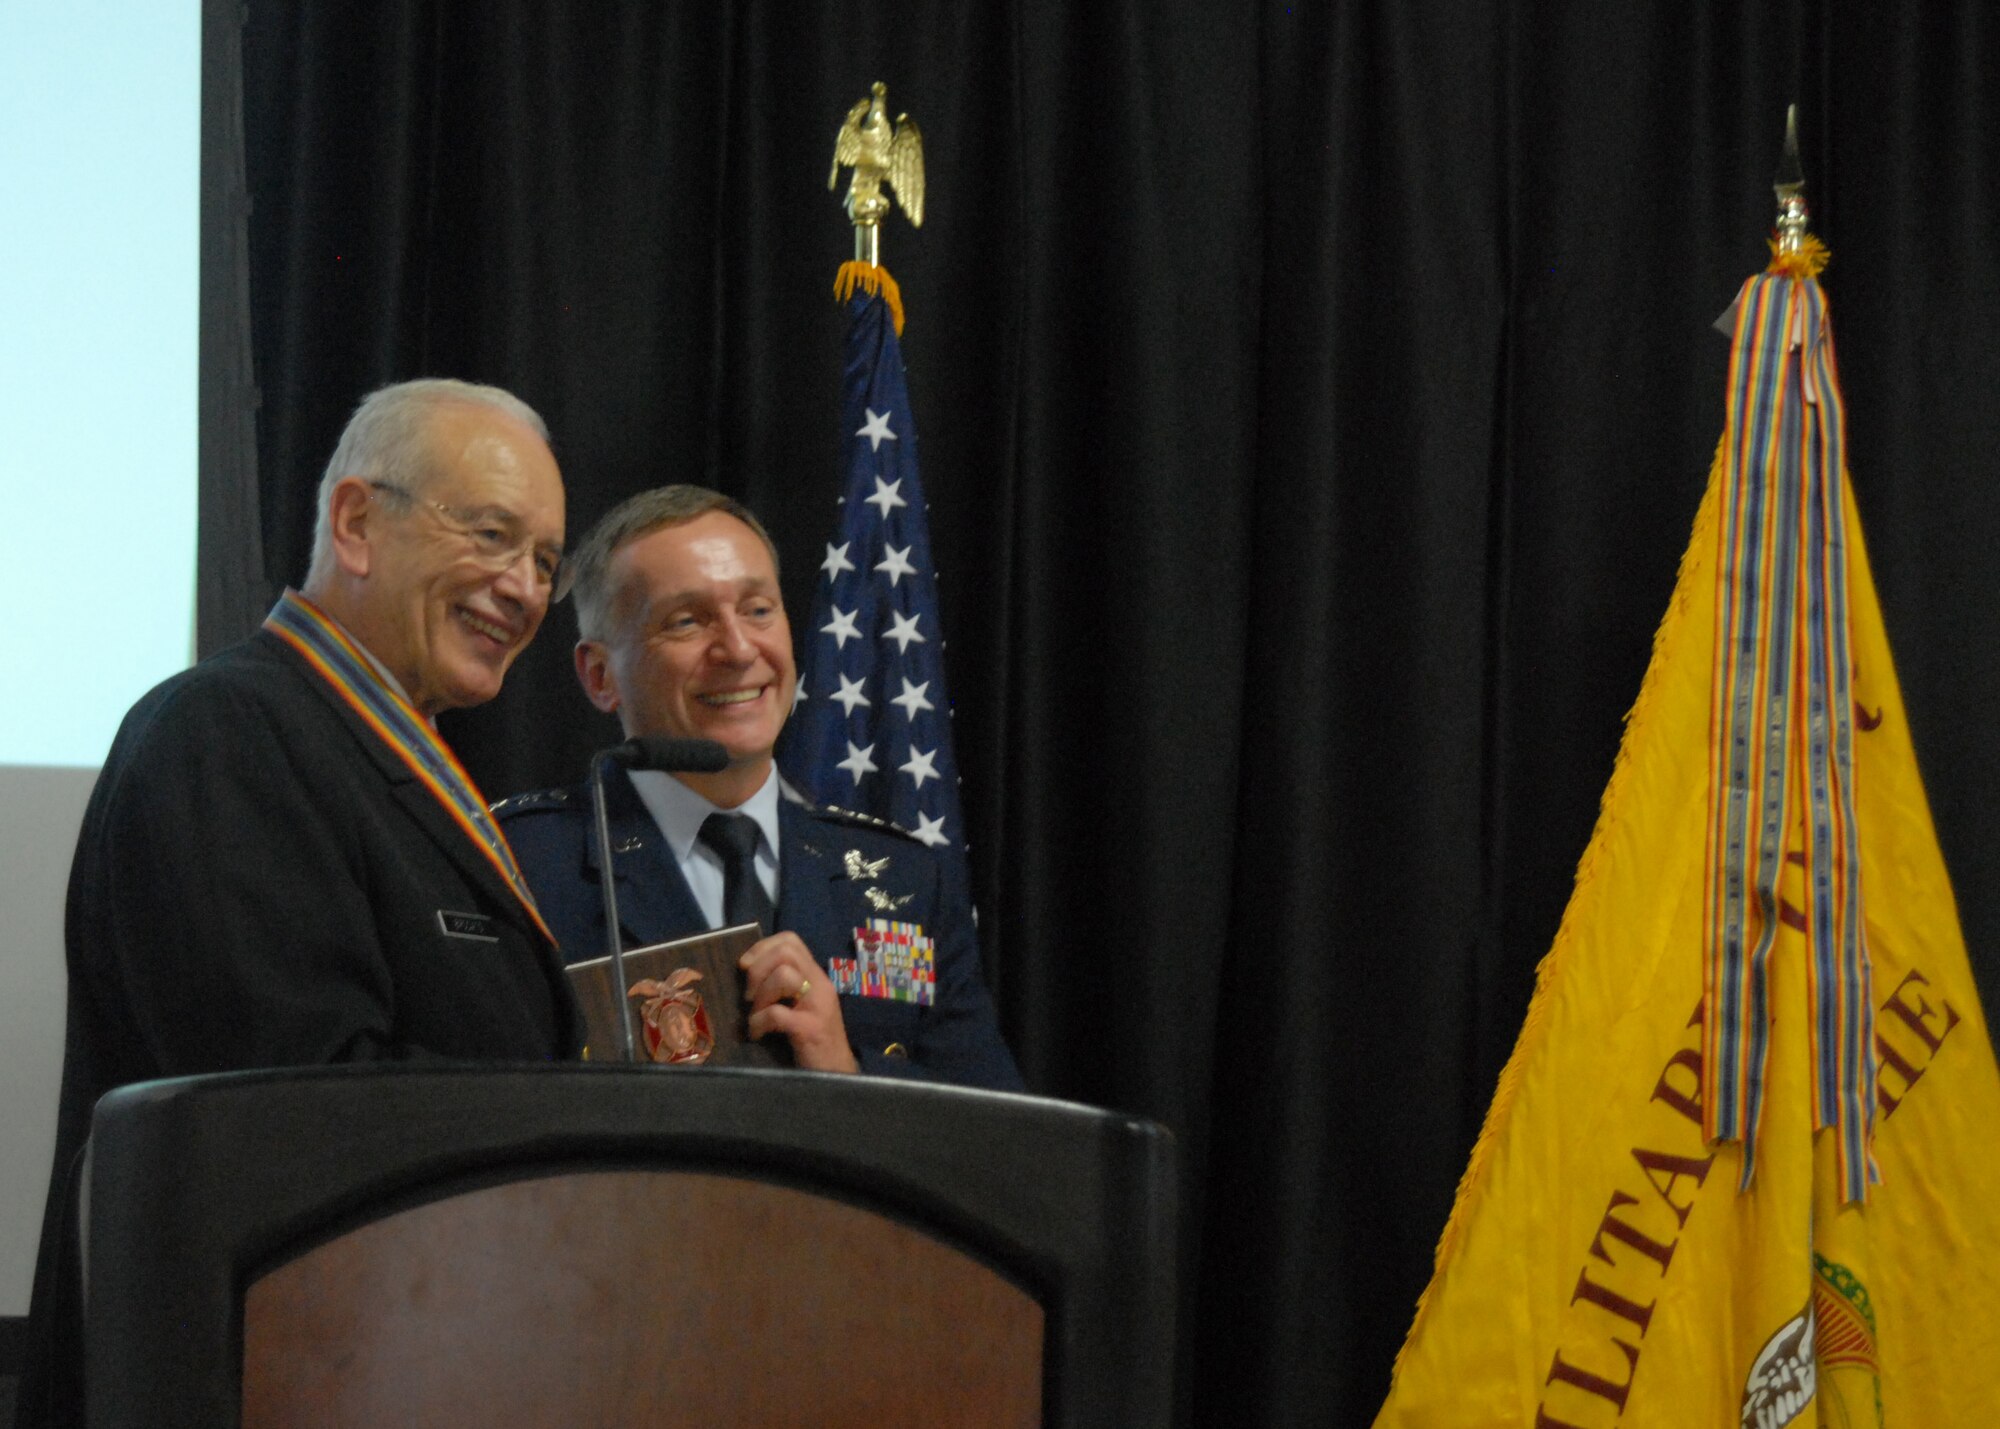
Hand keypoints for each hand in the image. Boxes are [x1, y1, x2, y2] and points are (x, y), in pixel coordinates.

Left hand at [739, 932, 857, 1073]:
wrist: (836, 1074)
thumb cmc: (813, 1042)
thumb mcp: (801, 1006)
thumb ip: (785, 987)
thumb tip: (748, 972)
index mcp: (816, 976)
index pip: (790, 940)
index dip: (762, 947)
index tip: (746, 967)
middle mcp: (820, 985)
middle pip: (786, 952)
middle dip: (758, 969)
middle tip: (749, 995)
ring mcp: (818, 1006)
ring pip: (784, 975)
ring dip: (761, 995)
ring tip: (756, 1015)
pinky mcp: (810, 1029)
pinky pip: (777, 1013)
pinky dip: (759, 1022)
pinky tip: (757, 1035)